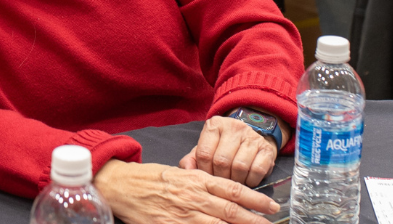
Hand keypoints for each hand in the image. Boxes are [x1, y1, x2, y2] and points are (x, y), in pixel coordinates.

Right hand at [95, 159, 278, 223]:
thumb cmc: (148, 178)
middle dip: (255, 220)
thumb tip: (221, 191)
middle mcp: (193, 197)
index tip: (271, 205)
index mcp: (195, 180)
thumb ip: (198, 182)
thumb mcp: (176, 172)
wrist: (121, 185)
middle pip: (231, 211)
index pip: (231, 189)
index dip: (254, 198)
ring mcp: (184, 215)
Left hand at [180, 116, 281, 186]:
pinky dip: (251, 181)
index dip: (205, 171)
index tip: (208, 178)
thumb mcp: (207, 148)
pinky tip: (247, 180)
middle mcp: (233, 126)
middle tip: (222, 183)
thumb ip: (193, 158)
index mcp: (214, 125)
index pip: (204, 153)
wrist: (250, 137)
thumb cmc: (223, 146)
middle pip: (222, 162)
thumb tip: (185, 169)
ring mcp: (251, 136)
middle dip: (220, 178)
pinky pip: (257, 171)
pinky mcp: (266, 149)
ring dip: (236, 181)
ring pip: (239, 167)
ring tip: (233, 182)